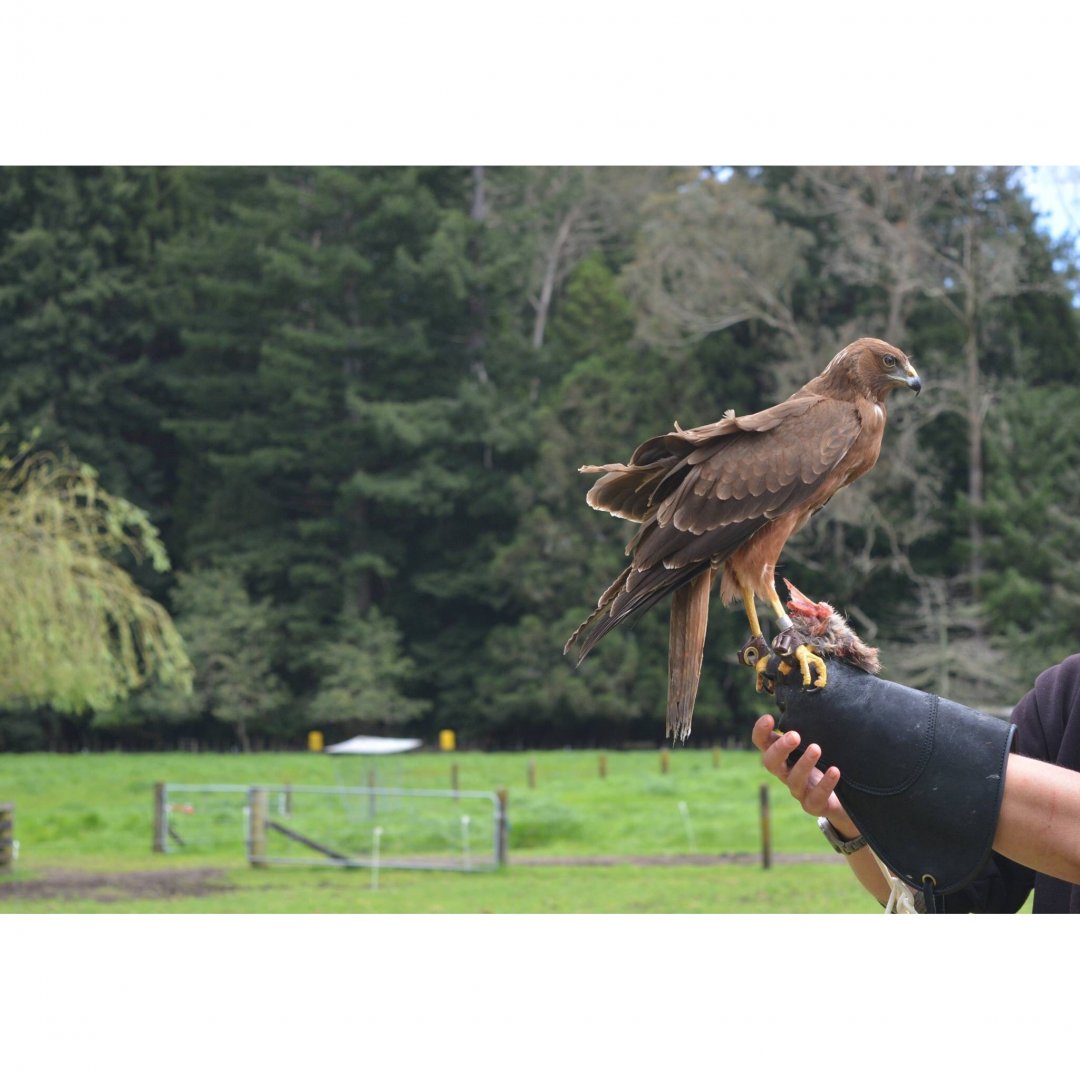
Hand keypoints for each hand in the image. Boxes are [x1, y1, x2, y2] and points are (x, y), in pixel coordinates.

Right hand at [752, 714, 857, 838]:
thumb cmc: (827, 760)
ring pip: (793, 780)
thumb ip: (809, 727)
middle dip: (780, 749)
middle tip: (794, 735)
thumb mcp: (816, 742)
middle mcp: (785, 772)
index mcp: (782, 755)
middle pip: (770, 763)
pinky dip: (825, 784)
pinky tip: (835, 771)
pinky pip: (815, 797)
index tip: (769, 718)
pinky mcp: (813, 805)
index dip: (760, 732)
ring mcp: (798, 790)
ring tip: (816, 749)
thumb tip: (813, 698)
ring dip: (804, 764)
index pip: (762, 743)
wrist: (844, 797)